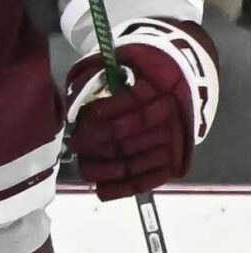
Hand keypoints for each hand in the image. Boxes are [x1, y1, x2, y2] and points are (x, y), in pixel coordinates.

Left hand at [64, 20, 218, 199]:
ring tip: (84, 168)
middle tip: (75, 145)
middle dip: (96, 143)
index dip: (100, 115)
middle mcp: (173, 115)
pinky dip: (126, 186)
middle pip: (129, 135)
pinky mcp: (176, 159)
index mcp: (161, 85)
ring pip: (137, 159)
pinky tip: (103, 191)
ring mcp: (175, 140)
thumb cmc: (139, 71)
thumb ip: (96, 75)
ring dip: (106, 167)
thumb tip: (73, 99)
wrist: (179, 81)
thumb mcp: (121, 61)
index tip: (78, 122)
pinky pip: (151, 177)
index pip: (128, 104)